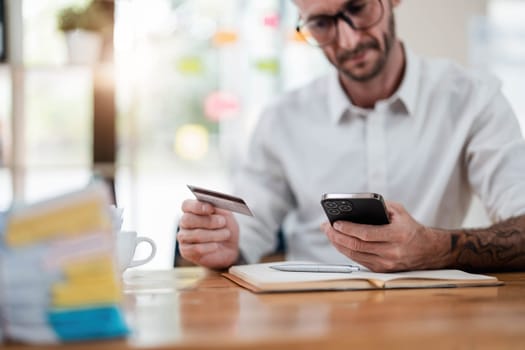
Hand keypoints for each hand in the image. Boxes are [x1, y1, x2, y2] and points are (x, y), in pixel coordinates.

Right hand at [177, 199, 239, 268]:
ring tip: (226, 234)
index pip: (186, 205)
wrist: (230, 248)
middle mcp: (184, 222)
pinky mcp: (186, 251)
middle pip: (188, 219)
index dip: (197, 206)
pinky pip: (195, 249)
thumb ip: (218, 208)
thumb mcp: (226, 214)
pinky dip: (208, 247)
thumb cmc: (226, 228)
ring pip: (194, 234)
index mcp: (191, 210)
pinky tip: (216, 246)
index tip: (211, 209)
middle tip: (222, 222)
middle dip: (207, 221)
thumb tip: (214, 204)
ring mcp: (184, 237)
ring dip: (213, 235)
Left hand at [321, 201, 449, 271]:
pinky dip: (346, 251)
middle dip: (337, 236)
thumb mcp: (399, 212)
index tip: (335, 223)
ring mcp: (386, 264)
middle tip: (326, 227)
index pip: (366, 234)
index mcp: (397, 235)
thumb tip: (356, 206)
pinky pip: (359, 260)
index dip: (348, 229)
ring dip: (338, 244)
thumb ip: (380, 206)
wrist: (428, 250)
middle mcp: (391, 252)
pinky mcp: (382, 270)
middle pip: (356, 246)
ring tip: (329, 233)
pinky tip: (339, 243)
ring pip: (355, 255)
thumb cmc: (411, 228)